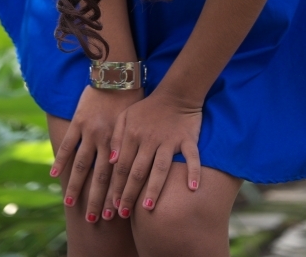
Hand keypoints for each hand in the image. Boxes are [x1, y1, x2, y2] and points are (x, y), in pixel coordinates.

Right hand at [50, 84, 142, 221]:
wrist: (117, 73)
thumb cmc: (131, 96)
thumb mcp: (135, 121)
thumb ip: (128, 143)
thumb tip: (128, 165)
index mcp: (120, 141)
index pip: (117, 175)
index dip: (115, 195)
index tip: (114, 213)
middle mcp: (105, 140)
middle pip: (100, 176)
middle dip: (97, 198)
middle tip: (94, 218)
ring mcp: (89, 132)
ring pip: (81, 165)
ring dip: (77, 186)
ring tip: (71, 204)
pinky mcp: (78, 122)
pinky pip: (67, 144)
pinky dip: (60, 160)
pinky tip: (54, 175)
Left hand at [109, 89, 202, 216]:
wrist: (176, 92)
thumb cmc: (148, 107)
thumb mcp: (126, 115)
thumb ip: (117, 136)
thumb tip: (111, 162)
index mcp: (132, 134)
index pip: (122, 166)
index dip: (116, 187)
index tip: (112, 207)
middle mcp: (149, 139)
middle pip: (137, 172)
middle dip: (129, 195)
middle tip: (123, 214)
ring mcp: (169, 140)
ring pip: (160, 169)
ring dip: (153, 189)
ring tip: (147, 208)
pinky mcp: (187, 139)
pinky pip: (192, 157)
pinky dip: (194, 172)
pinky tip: (193, 188)